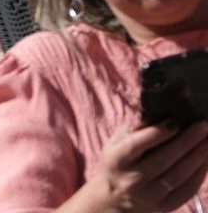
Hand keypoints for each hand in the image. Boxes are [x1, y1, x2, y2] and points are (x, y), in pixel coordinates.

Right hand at [79, 119, 207, 212]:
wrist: (117, 198)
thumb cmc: (119, 162)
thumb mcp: (116, 142)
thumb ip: (133, 128)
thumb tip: (155, 112)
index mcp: (116, 160)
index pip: (135, 145)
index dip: (156, 134)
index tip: (175, 122)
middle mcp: (132, 180)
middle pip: (163, 160)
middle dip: (186, 141)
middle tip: (203, 126)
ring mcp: (150, 195)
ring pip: (179, 175)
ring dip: (198, 156)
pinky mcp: (166, 206)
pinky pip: (187, 189)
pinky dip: (200, 172)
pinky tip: (207, 158)